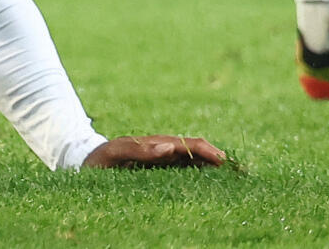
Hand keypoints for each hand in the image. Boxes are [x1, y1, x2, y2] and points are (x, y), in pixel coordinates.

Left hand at [81, 135, 228, 168]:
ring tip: (233, 179)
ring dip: (212, 168)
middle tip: (240, 171)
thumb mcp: (116, 153)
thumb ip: (139, 150)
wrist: (89, 163)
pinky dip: (200, 175)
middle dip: (218, 158)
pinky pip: (184, 171)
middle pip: (197, 151)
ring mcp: (163, 160)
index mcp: (157, 143)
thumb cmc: (102, 158)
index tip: (225, 162)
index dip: (208, 152)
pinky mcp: (160, 170)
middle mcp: (164, 150)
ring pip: (194, 162)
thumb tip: (170, 146)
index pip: (189, 145)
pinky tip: (211, 185)